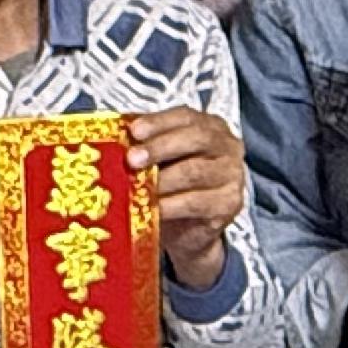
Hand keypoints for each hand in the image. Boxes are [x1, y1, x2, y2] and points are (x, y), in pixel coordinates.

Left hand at [126, 104, 246, 285]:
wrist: (189, 230)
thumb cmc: (173, 186)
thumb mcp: (161, 160)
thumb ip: (147, 146)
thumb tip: (116, 138)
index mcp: (210, 127)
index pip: (186, 117)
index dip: (159, 122)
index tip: (134, 130)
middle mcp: (227, 147)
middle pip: (196, 139)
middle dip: (160, 147)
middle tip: (132, 159)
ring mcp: (231, 175)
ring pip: (194, 171)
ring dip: (162, 179)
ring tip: (137, 186)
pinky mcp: (228, 204)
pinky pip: (195, 202)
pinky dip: (169, 205)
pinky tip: (151, 207)